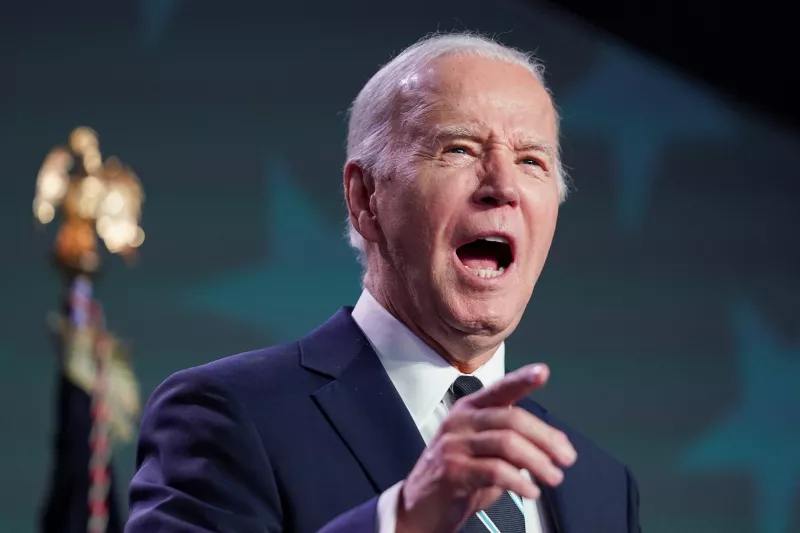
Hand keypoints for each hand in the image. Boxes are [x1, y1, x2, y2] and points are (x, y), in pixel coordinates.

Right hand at [396, 364, 576, 532]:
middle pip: (512, 419)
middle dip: (546, 439)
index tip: (543, 372)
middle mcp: (461, 421)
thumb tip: (551, 444)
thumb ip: (511, 441)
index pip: (500, 389)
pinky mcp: (452, 470)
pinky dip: (519, 481)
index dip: (522, 379)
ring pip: (507, 443)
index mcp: (469, 410)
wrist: (419, 508)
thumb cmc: (455, 477)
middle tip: (566, 457)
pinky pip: (495, 471)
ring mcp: (454, 444)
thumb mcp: (484, 452)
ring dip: (538, 462)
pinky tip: (530, 491)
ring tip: (553, 477)